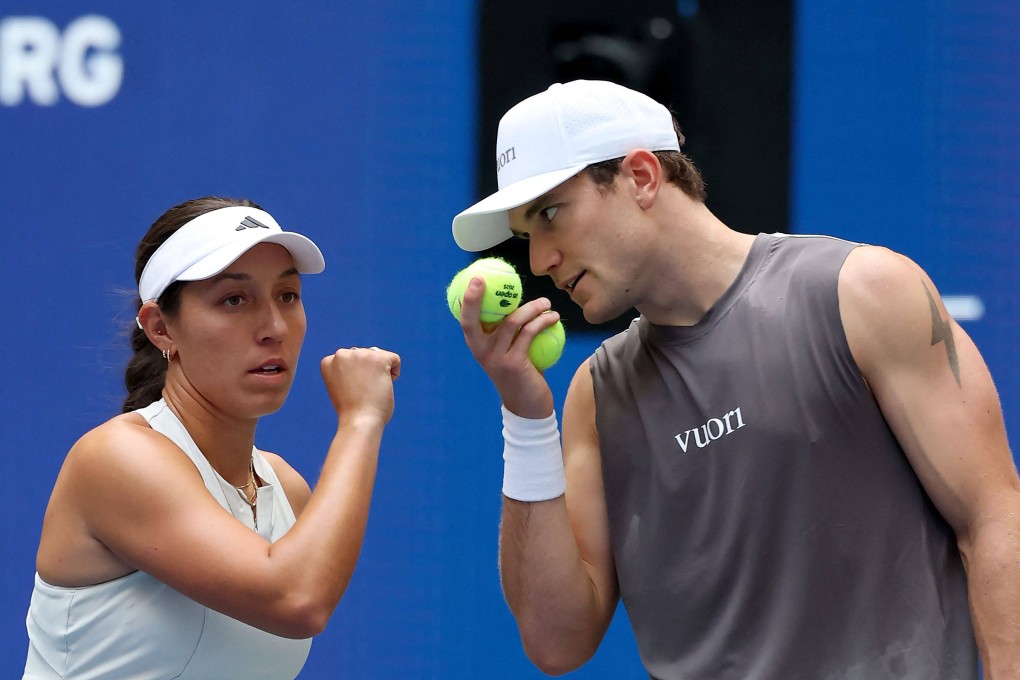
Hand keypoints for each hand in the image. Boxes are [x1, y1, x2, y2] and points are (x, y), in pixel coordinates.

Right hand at [320, 347, 399, 425]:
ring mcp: (359, 354)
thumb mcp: (342, 387)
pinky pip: (395, 359)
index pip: (351, 360)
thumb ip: (348, 372)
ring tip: (370, 390)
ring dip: (379, 373)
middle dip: (368, 373)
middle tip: (362, 393)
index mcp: (328, 361)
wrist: (359, 421)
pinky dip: (394, 374)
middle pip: (365, 356)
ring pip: (379, 357)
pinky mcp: (377, 358)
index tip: (351, 392)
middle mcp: (341, 354)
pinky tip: (383, 386)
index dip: (356, 377)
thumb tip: (366, 366)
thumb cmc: (353, 411)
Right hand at [459, 276, 557, 417]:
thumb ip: (508, 335)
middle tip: (485, 278)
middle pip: (473, 320)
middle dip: (474, 297)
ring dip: (532, 307)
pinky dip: (543, 321)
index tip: (475, 279)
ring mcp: (496, 358)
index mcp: (477, 348)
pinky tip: (554, 317)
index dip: (467, 299)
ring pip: (512, 321)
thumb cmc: (520, 375)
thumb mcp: (508, 354)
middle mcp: (481, 352)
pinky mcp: (514, 363)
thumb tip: (519, 304)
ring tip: (546, 302)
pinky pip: (529, 333)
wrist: (528, 407)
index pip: (466, 321)